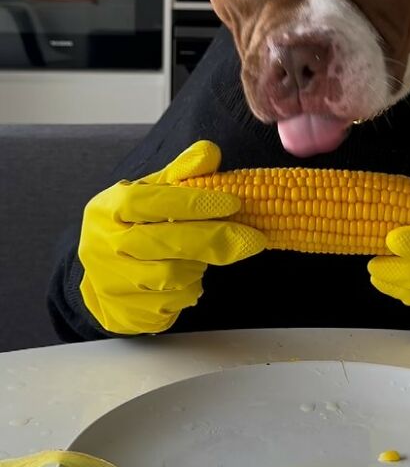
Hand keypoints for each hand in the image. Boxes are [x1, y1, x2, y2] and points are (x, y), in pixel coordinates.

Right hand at [78, 141, 265, 335]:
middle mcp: (105, 247)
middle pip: (166, 243)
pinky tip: (190, 278)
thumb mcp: (149, 192)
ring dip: (200, 266)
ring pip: (172, 277)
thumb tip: (209, 153)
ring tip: (204, 254)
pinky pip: (172, 304)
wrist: (100, 275)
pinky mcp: (128, 313)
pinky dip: (190, 290)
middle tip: (252, 238)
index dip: (194, 203)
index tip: (232, 203)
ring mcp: (114, 283)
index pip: (150, 202)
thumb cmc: (132, 225)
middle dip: (215, 239)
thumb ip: (180, 172)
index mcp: (108, 209)